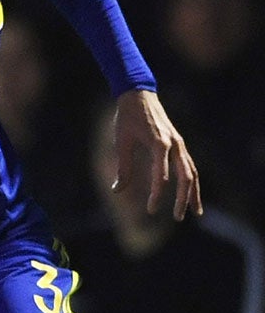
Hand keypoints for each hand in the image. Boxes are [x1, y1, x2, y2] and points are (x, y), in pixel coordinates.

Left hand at [112, 90, 201, 220]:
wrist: (138, 94)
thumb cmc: (127, 118)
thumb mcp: (121, 142)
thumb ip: (123, 168)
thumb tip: (117, 191)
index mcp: (159, 144)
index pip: (161, 176)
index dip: (156, 195)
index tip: (150, 210)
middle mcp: (174, 144)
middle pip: (185, 176)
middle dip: (182, 199)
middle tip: (177, 218)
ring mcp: (179, 143)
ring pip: (192, 172)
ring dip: (193, 193)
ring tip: (195, 212)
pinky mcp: (179, 143)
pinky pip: (189, 165)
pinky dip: (191, 181)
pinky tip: (190, 194)